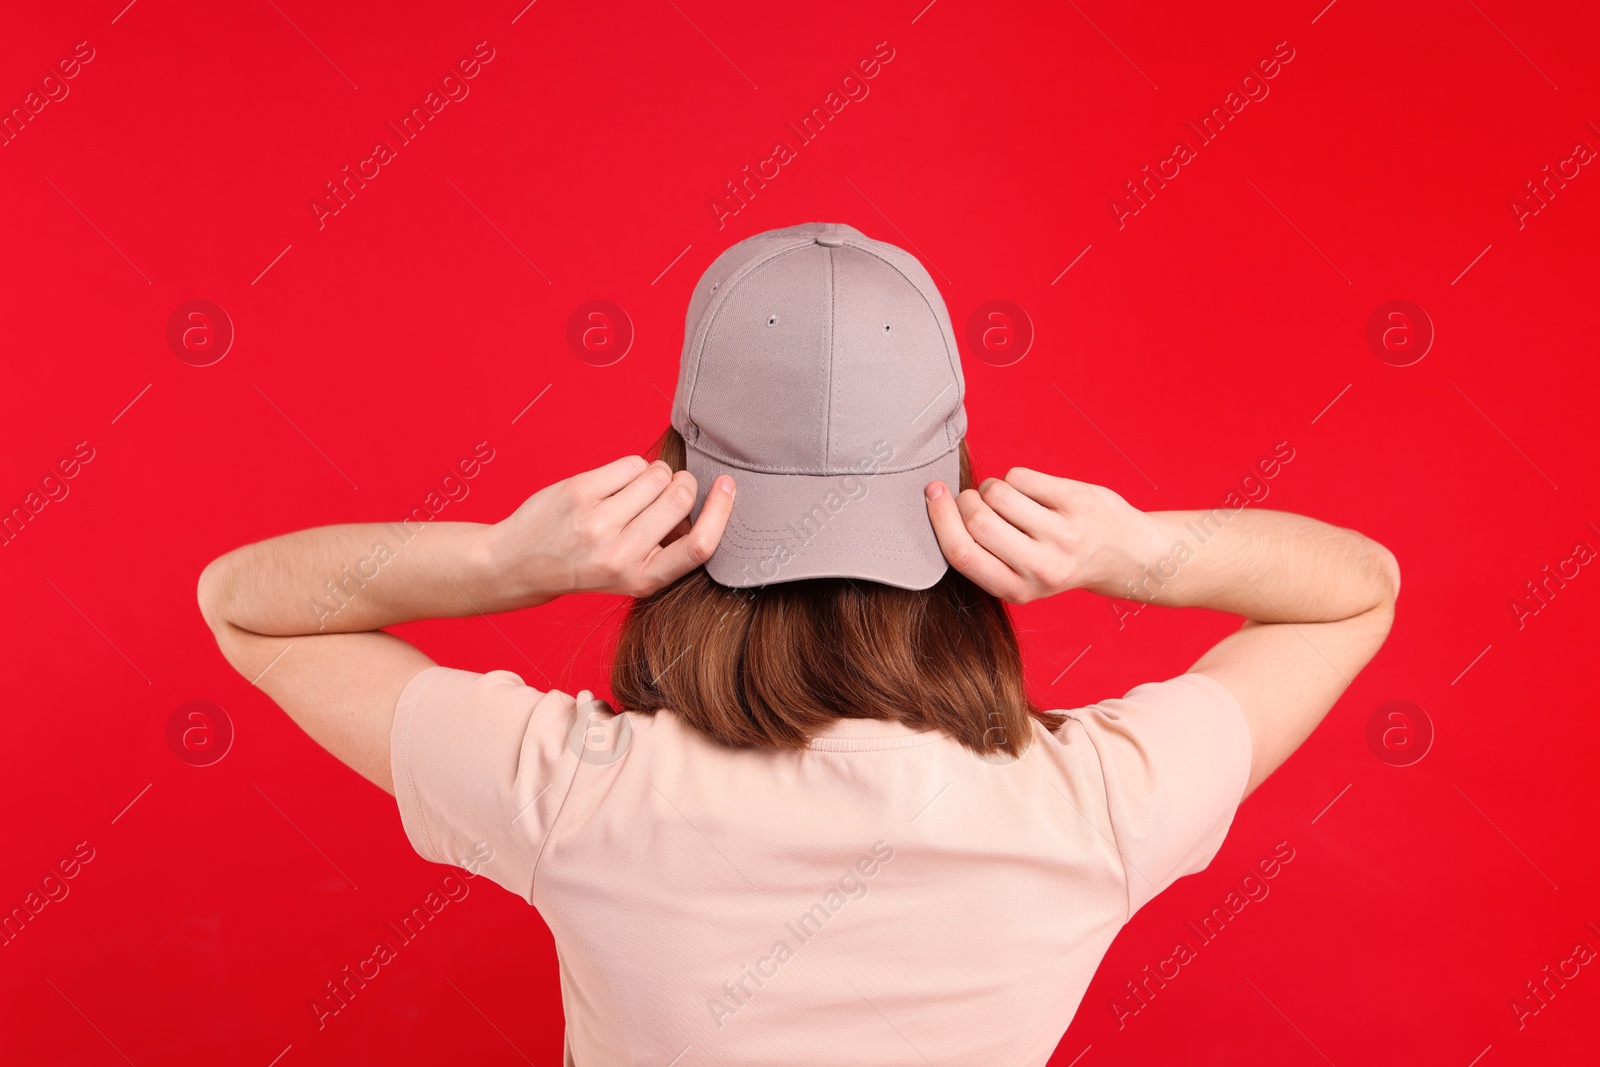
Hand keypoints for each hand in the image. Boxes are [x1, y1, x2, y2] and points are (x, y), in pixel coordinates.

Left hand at [489, 455, 734, 602]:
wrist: (520, 564)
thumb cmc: (583, 565)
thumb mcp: (629, 575)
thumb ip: (664, 547)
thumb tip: (702, 504)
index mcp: (642, 579)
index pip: (698, 546)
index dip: (721, 512)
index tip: (728, 486)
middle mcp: (621, 554)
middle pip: (681, 498)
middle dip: (680, 485)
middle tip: (663, 493)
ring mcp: (598, 522)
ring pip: (657, 475)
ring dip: (654, 475)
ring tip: (633, 492)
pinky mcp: (580, 493)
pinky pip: (630, 464)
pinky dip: (630, 468)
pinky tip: (614, 485)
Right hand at [924, 467, 1157, 603]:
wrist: (1124, 554)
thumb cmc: (1060, 562)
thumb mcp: (1021, 578)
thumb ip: (984, 555)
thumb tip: (938, 505)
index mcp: (1017, 590)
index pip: (963, 554)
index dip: (940, 519)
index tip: (932, 494)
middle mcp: (1042, 567)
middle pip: (977, 519)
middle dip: (965, 500)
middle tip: (974, 500)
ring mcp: (1062, 533)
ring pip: (997, 492)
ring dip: (992, 488)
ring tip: (1008, 500)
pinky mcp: (1076, 501)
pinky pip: (1021, 476)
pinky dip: (1016, 479)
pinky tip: (1033, 493)